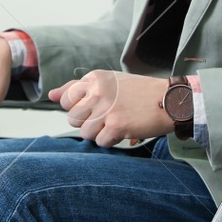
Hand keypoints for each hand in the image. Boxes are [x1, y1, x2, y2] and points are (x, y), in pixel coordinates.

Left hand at [48, 71, 172, 146]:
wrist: (171, 100)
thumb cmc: (140, 92)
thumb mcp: (107, 81)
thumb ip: (77, 87)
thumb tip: (51, 95)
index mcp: (94, 78)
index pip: (65, 100)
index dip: (78, 109)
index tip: (94, 108)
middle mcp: (97, 91)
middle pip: (72, 119)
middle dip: (87, 123)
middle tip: (107, 117)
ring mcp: (106, 109)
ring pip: (85, 133)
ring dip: (101, 133)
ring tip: (117, 122)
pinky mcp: (116, 125)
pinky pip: (101, 142)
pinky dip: (112, 140)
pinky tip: (125, 129)